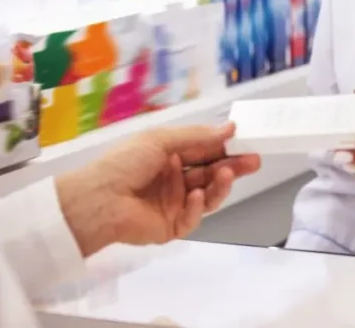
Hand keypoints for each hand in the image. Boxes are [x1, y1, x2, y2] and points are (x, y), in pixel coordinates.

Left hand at [56, 123, 260, 255]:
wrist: (100, 200)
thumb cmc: (125, 163)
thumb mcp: (161, 140)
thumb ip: (197, 137)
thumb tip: (229, 127)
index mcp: (168, 156)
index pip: (203, 151)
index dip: (224, 147)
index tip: (246, 141)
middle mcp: (173, 179)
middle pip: (209, 173)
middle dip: (232, 166)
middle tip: (254, 160)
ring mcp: (173, 203)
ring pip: (206, 196)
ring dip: (219, 185)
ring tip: (228, 173)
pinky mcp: (171, 226)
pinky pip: (192, 217)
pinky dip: (197, 207)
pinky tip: (196, 196)